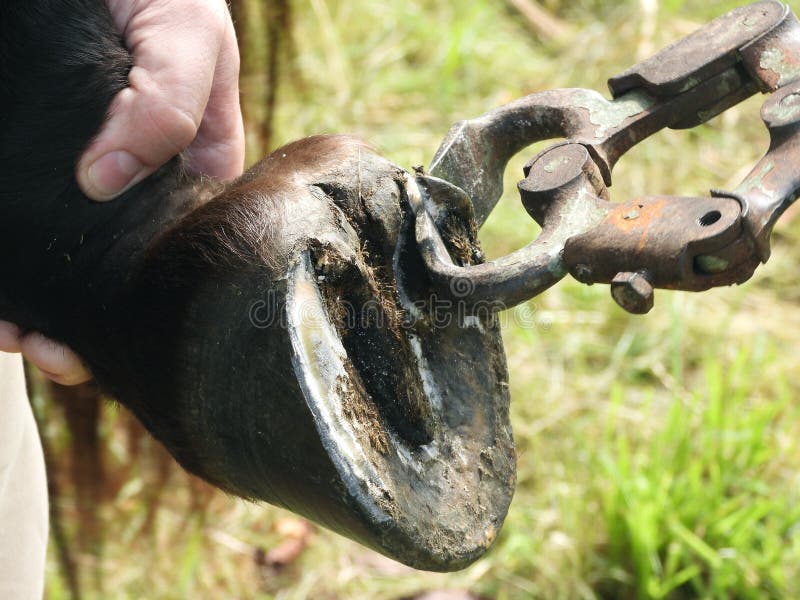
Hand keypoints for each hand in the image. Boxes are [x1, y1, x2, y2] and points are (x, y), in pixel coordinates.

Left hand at [5, 0, 245, 384]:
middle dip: (90, 319)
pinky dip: (4, 272)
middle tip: (62, 354)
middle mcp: (132, 181)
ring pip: (61, 254)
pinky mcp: (26, 162)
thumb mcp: (189, 37)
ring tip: (18, 337)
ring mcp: (74, 175)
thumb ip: (170, 105)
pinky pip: (16, 226)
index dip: (158, 298)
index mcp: (189, 167)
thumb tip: (104, 179)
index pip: (184, 243)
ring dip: (36, 306)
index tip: (123, 334)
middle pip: (116, 266)